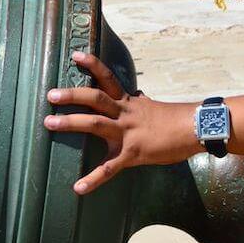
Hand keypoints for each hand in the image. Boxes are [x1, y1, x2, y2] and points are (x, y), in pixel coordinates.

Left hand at [45, 51, 199, 194]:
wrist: (194, 130)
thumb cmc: (173, 119)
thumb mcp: (149, 106)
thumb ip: (135, 103)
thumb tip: (133, 96)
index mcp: (128, 101)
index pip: (107, 77)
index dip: (92, 64)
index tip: (74, 55)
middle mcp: (124, 112)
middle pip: (95, 98)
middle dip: (71, 95)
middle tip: (50, 95)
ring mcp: (127, 132)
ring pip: (95, 123)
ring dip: (71, 122)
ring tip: (49, 123)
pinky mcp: (133, 153)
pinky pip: (109, 168)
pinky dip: (93, 178)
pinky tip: (78, 187)